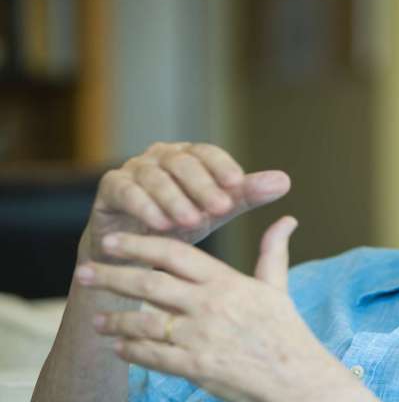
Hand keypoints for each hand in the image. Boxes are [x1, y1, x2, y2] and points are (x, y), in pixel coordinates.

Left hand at [75, 217, 358, 401]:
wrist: (304, 384)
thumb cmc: (290, 336)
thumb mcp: (279, 288)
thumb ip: (273, 252)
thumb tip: (287, 220)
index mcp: (228, 281)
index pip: (174, 254)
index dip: (139, 245)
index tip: (114, 242)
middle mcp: (210, 305)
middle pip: (149, 283)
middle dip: (112, 276)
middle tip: (83, 272)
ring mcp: (201, 337)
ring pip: (144, 321)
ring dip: (115, 318)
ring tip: (96, 318)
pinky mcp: (197, 368)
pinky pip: (153, 356)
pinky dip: (131, 350)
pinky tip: (118, 347)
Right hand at [79, 142, 289, 263]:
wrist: (136, 248)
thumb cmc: (183, 222)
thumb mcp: (217, 210)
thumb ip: (247, 195)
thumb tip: (285, 181)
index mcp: (189, 156)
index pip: (208, 153)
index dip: (223, 166)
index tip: (239, 184)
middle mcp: (161, 156)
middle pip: (183, 163)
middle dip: (203, 185)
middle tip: (221, 208)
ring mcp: (133, 169)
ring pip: (155, 177)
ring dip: (175, 199)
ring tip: (193, 220)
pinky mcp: (111, 188)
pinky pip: (126, 191)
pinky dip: (143, 206)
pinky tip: (160, 224)